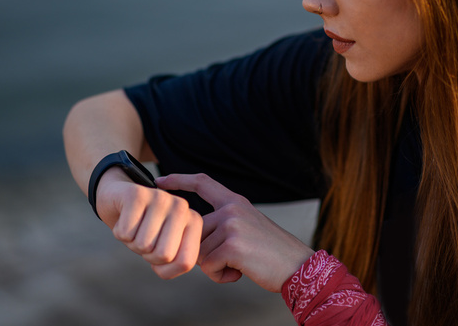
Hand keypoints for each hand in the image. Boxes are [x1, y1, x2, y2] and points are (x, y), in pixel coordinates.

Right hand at [95, 168, 203, 279]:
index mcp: (194, 222)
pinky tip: (124, 218)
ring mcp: (161, 198)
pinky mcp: (137, 195)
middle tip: (144, 238)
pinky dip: (119, 233)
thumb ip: (177, 264)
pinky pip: (125, 233)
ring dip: (132, 243)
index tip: (159, 253)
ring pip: (143, 245)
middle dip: (147, 255)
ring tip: (135, 227)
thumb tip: (173, 261)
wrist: (120, 201)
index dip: (165, 268)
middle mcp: (182, 207)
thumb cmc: (146, 231)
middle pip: (164, 255)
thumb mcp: (165, 251)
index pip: (185, 262)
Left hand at [156, 173, 314, 292]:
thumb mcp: (247, 227)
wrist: (297, 266)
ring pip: (199, 252)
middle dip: (206, 252)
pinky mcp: (232, 245)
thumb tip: (192, 238)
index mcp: (235, 201)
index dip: (178, 180)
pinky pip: (208, 266)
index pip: (202, 182)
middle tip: (231, 260)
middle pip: (194, 231)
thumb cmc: (271, 252)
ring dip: (215, 267)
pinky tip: (240, 272)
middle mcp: (232, 208)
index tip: (160, 181)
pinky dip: (221, 276)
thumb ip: (222, 225)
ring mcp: (232, 225)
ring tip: (240, 264)